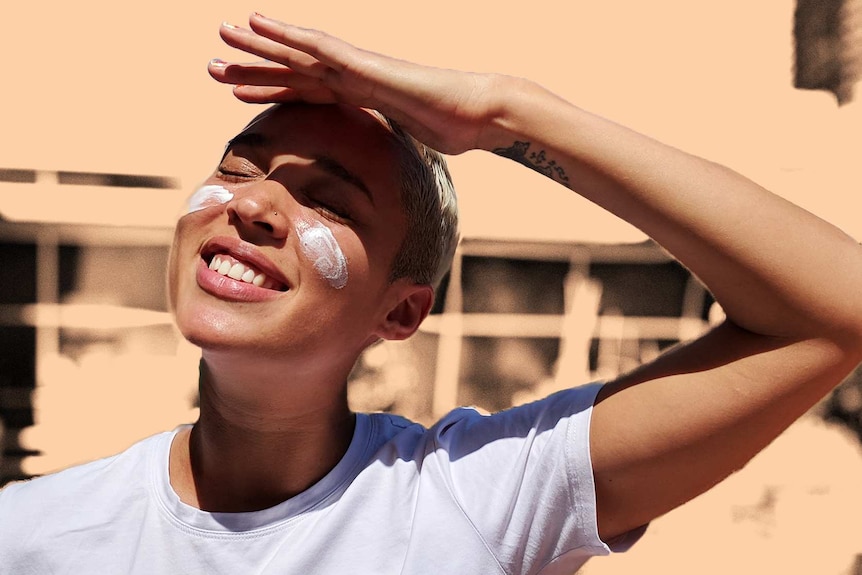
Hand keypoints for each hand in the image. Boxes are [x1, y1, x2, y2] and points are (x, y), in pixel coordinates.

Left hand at [209, 13, 502, 154]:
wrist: (477, 113)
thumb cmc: (453, 130)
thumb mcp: (407, 147)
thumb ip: (386, 153)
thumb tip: (381, 180)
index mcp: (358, 97)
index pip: (305, 93)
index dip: (270, 90)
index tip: (237, 93)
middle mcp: (352, 77)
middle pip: (293, 71)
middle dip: (252, 68)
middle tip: (212, 66)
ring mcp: (357, 67)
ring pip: (297, 53)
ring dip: (257, 46)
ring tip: (222, 35)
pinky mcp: (365, 63)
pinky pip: (319, 47)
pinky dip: (286, 36)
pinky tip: (258, 24)